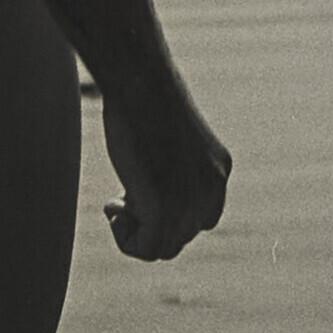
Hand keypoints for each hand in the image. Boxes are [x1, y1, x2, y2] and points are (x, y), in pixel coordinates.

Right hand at [101, 86, 230, 260]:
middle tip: (122, 194)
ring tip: (117, 202)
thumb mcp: (167, 135)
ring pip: (163, 248)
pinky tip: (112, 208)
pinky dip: (125, 239)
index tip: (141, 192)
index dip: (168, 216)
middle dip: (148, 223)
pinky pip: (147, 250)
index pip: (202, 221)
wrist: (139, 81)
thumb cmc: (144, 95)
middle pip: (180, 237)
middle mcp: (212, 188)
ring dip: (134, 233)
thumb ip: (169, 168)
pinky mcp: (165, 207)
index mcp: (219, 170)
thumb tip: (148, 195)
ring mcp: (191, 200)